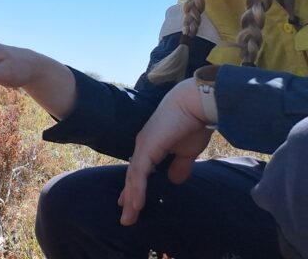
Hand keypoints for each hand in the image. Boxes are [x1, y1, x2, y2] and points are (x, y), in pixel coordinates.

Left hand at [118, 79, 213, 225]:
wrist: (195, 103)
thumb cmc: (193, 123)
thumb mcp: (187, 151)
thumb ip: (179, 165)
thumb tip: (173, 180)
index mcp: (151, 146)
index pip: (139, 171)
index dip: (135, 187)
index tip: (130, 203)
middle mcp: (143, 146)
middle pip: (133, 175)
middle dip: (129, 196)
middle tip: (126, 216)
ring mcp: (143, 146)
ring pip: (133, 177)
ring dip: (131, 198)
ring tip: (129, 217)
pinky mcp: (147, 147)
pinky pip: (139, 172)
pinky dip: (136, 189)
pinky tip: (135, 204)